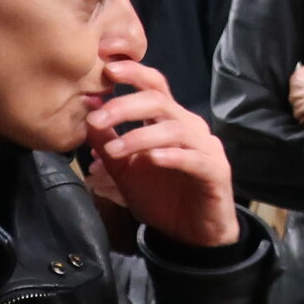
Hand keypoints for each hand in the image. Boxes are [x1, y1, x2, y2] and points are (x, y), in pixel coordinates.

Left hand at [85, 62, 239, 247]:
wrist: (192, 236)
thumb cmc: (161, 198)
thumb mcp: (125, 171)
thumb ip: (108, 144)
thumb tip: (87, 117)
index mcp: (169, 120)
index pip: (154, 84)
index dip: (134, 71)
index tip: (106, 68)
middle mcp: (189, 126)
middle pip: (160, 101)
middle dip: (125, 106)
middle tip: (95, 119)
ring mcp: (205, 148)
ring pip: (174, 129)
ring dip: (139, 137)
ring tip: (113, 151)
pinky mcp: (215, 172)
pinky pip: (194, 158)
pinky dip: (171, 156)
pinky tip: (152, 159)